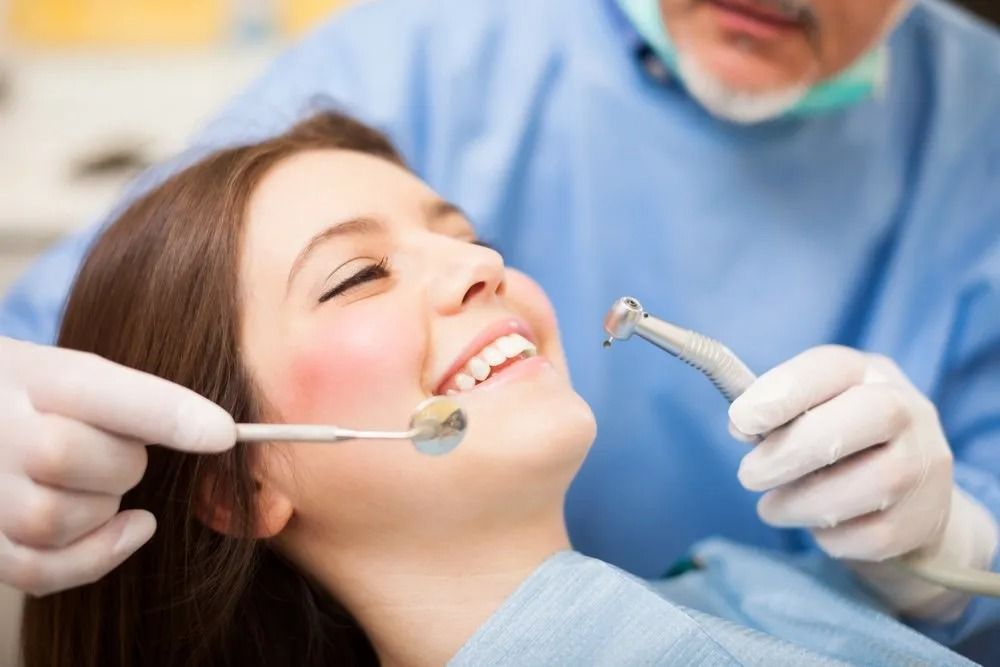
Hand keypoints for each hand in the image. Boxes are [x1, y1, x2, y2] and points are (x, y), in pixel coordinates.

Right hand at [0, 337, 234, 595]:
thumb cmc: (38, 397)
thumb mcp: (74, 372)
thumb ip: (135, 398)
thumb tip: (218, 434)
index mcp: (33, 376)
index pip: (102, 393)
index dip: (168, 416)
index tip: (223, 434)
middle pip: (71, 458)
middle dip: (121, 464)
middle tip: (123, 452)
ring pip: (56, 518)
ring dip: (102, 510)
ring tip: (99, 485)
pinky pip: (40, 569)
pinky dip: (95, 556)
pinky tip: (126, 529)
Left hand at [729, 345, 997, 616]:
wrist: (912, 494)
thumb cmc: (842, 440)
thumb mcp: (812, 409)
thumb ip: (775, 413)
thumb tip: (741, 426)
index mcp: (868, 373)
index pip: (833, 366)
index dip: (784, 391)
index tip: (741, 419)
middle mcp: (910, 411)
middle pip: (867, 416)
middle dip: (793, 450)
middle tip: (748, 475)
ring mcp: (924, 466)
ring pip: (872, 484)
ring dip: (803, 502)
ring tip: (772, 506)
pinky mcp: (923, 520)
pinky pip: (872, 535)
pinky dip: (830, 536)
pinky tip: (814, 525)